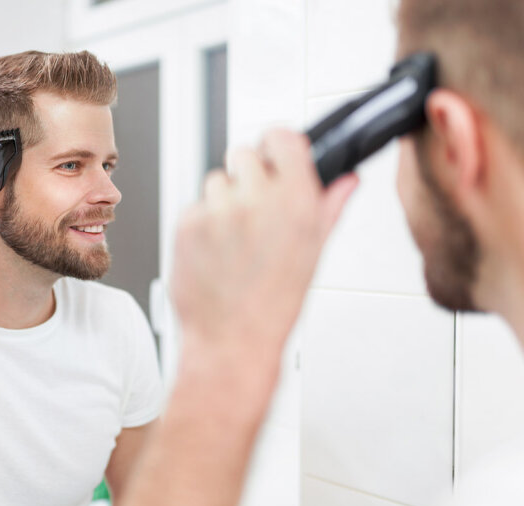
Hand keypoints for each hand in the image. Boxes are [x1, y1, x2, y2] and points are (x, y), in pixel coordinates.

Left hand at [171, 129, 357, 362]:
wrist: (232, 340)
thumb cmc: (273, 304)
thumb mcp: (313, 253)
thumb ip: (329, 207)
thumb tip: (347, 179)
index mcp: (295, 201)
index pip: (281, 137)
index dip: (277, 147)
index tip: (275, 158)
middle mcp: (255, 200)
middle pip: (243, 154)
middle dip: (248, 176)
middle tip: (252, 210)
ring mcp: (218, 210)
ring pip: (216, 181)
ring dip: (223, 200)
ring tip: (233, 239)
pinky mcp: (187, 224)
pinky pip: (194, 206)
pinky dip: (201, 223)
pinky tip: (214, 251)